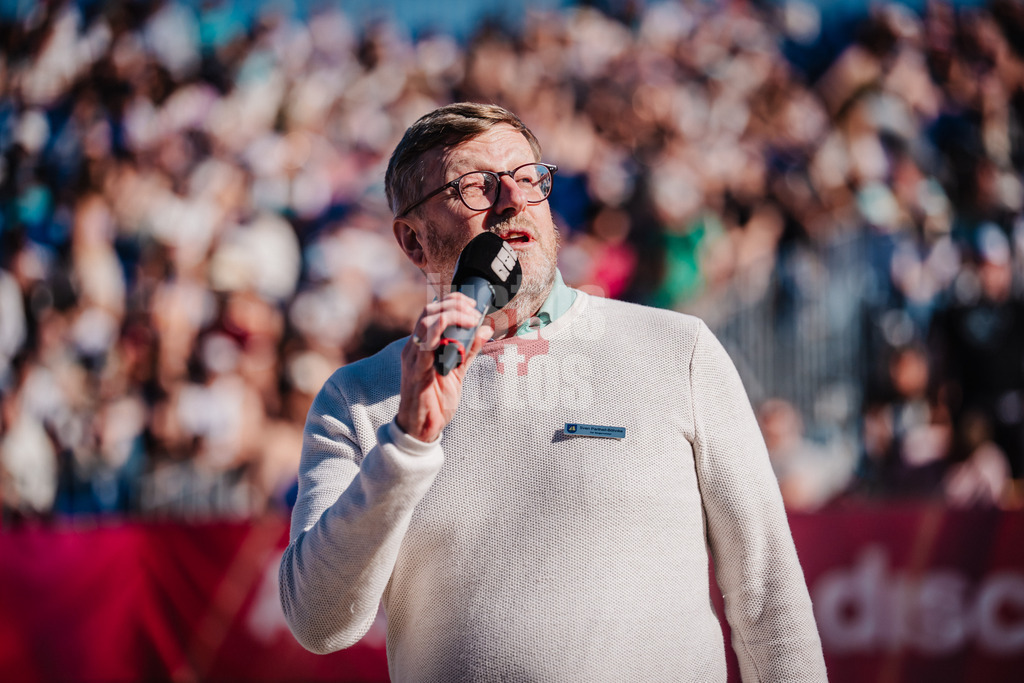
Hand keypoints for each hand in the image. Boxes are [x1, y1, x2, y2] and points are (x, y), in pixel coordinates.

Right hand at [396, 293, 492, 442]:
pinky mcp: (416, 371)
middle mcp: (414, 347)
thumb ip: (470, 350)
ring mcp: (413, 358)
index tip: (473, 304)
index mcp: (422, 344)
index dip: (452, 301)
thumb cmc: (437, 400)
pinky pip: (425, 347)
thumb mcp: (458, 371)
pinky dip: (442, 336)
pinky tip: (458, 338)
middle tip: (475, 311)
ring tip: (471, 321)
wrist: (422, 428)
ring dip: (451, 316)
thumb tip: (486, 329)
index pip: (432, 311)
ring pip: (425, 323)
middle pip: (429, 311)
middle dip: (454, 305)